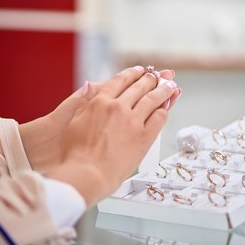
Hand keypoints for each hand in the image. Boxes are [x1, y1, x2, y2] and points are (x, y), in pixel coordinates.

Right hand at [19, 68, 178, 173]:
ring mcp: (133, 121)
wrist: (88, 174)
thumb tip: (90, 85)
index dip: (132, 73)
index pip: (120, 81)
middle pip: (139, 87)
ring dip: (163, 89)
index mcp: (100, 102)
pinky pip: (159, 118)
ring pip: (152, 99)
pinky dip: (164, 110)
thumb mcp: (74, 122)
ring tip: (170, 85)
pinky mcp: (144, 137)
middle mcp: (118, 107)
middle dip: (151, 78)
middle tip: (159, 74)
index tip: (140, 70)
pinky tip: (167, 106)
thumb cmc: (76, 153)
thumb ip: (85, 103)